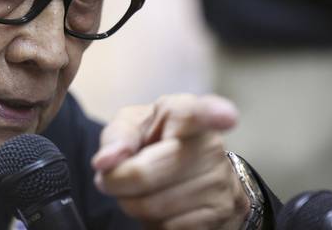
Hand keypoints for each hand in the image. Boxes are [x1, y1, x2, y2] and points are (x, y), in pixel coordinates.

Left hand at [92, 94, 250, 229]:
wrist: (193, 172)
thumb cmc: (156, 143)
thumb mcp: (132, 127)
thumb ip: (116, 136)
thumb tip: (105, 161)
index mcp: (185, 113)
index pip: (196, 113)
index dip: (211, 113)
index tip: (226, 117)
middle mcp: (209, 146)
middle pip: (144, 173)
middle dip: (118, 181)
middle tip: (114, 178)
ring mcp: (219, 183)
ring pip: (153, 207)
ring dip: (134, 204)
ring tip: (143, 191)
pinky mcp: (221, 215)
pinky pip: (169, 228)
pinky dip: (154, 223)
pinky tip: (162, 208)